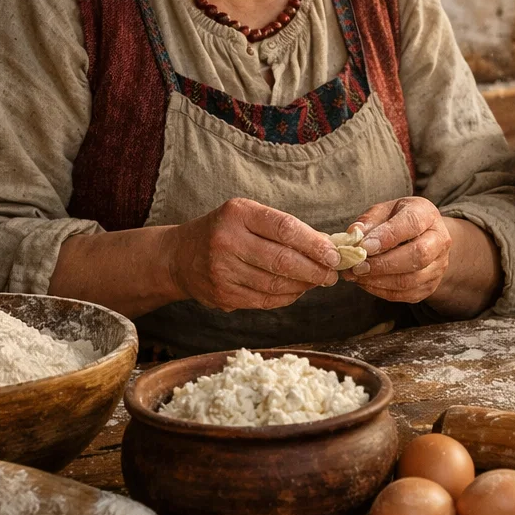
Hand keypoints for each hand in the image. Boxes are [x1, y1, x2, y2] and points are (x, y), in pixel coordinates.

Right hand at [168, 198, 339, 311]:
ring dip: (304, 285)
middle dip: (315, 269)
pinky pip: (265, 300)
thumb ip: (283, 228)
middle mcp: (227, 241)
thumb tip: (326, 246)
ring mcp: (222, 271)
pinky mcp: (223, 295)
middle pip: (282, 260)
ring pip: (275, 284)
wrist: (179, 256)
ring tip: (318, 281)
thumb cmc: (225, 231)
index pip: (285, 228)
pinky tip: (298, 290)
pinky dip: (287, 297)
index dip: (314, 244)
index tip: (334, 254)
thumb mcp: (247, 216)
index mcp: (237, 214)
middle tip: (332, 273)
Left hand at [344, 196, 452, 302]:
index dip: (388, 236)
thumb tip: (353, 235)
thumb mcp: (383, 211)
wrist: (421, 237)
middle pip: (418, 255)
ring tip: (357, 275)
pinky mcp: (431, 285)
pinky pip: (407, 294)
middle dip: (384, 264)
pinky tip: (366, 283)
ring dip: (380, 280)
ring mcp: (438, 265)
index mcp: (427, 214)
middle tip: (358, 266)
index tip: (365, 246)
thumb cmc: (398, 221)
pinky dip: (382, 291)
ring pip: (412, 280)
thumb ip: (369, 221)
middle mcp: (440, 239)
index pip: (412, 224)